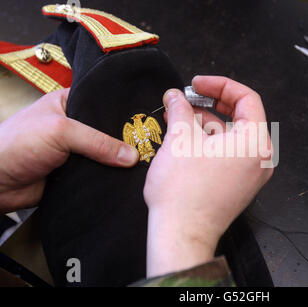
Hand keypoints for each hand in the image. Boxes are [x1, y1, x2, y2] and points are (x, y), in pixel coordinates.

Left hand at [0, 88, 138, 213]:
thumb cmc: (17, 144)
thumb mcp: (61, 131)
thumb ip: (98, 141)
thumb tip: (132, 155)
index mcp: (68, 104)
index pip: (102, 103)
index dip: (123, 110)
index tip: (148, 118)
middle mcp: (73, 126)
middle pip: (107, 131)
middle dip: (125, 139)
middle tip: (151, 144)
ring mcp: (74, 151)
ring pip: (105, 154)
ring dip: (118, 161)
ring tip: (146, 162)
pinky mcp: (75, 173)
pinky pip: (98, 173)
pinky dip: (109, 177)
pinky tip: (127, 178)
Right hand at [144, 76, 273, 276]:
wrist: (181, 234)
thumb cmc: (183, 191)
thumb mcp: (178, 138)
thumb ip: (180, 109)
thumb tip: (175, 96)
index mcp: (255, 143)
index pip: (247, 99)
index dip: (220, 85)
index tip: (197, 84)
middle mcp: (261, 158)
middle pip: (241, 117)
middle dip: (211, 104)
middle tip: (187, 99)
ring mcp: (252, 174)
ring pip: (233, 136)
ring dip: (207, 124)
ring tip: (179, 118)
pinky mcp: (241, 185)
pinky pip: (231, 154)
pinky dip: (211, 142)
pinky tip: (188, 139)